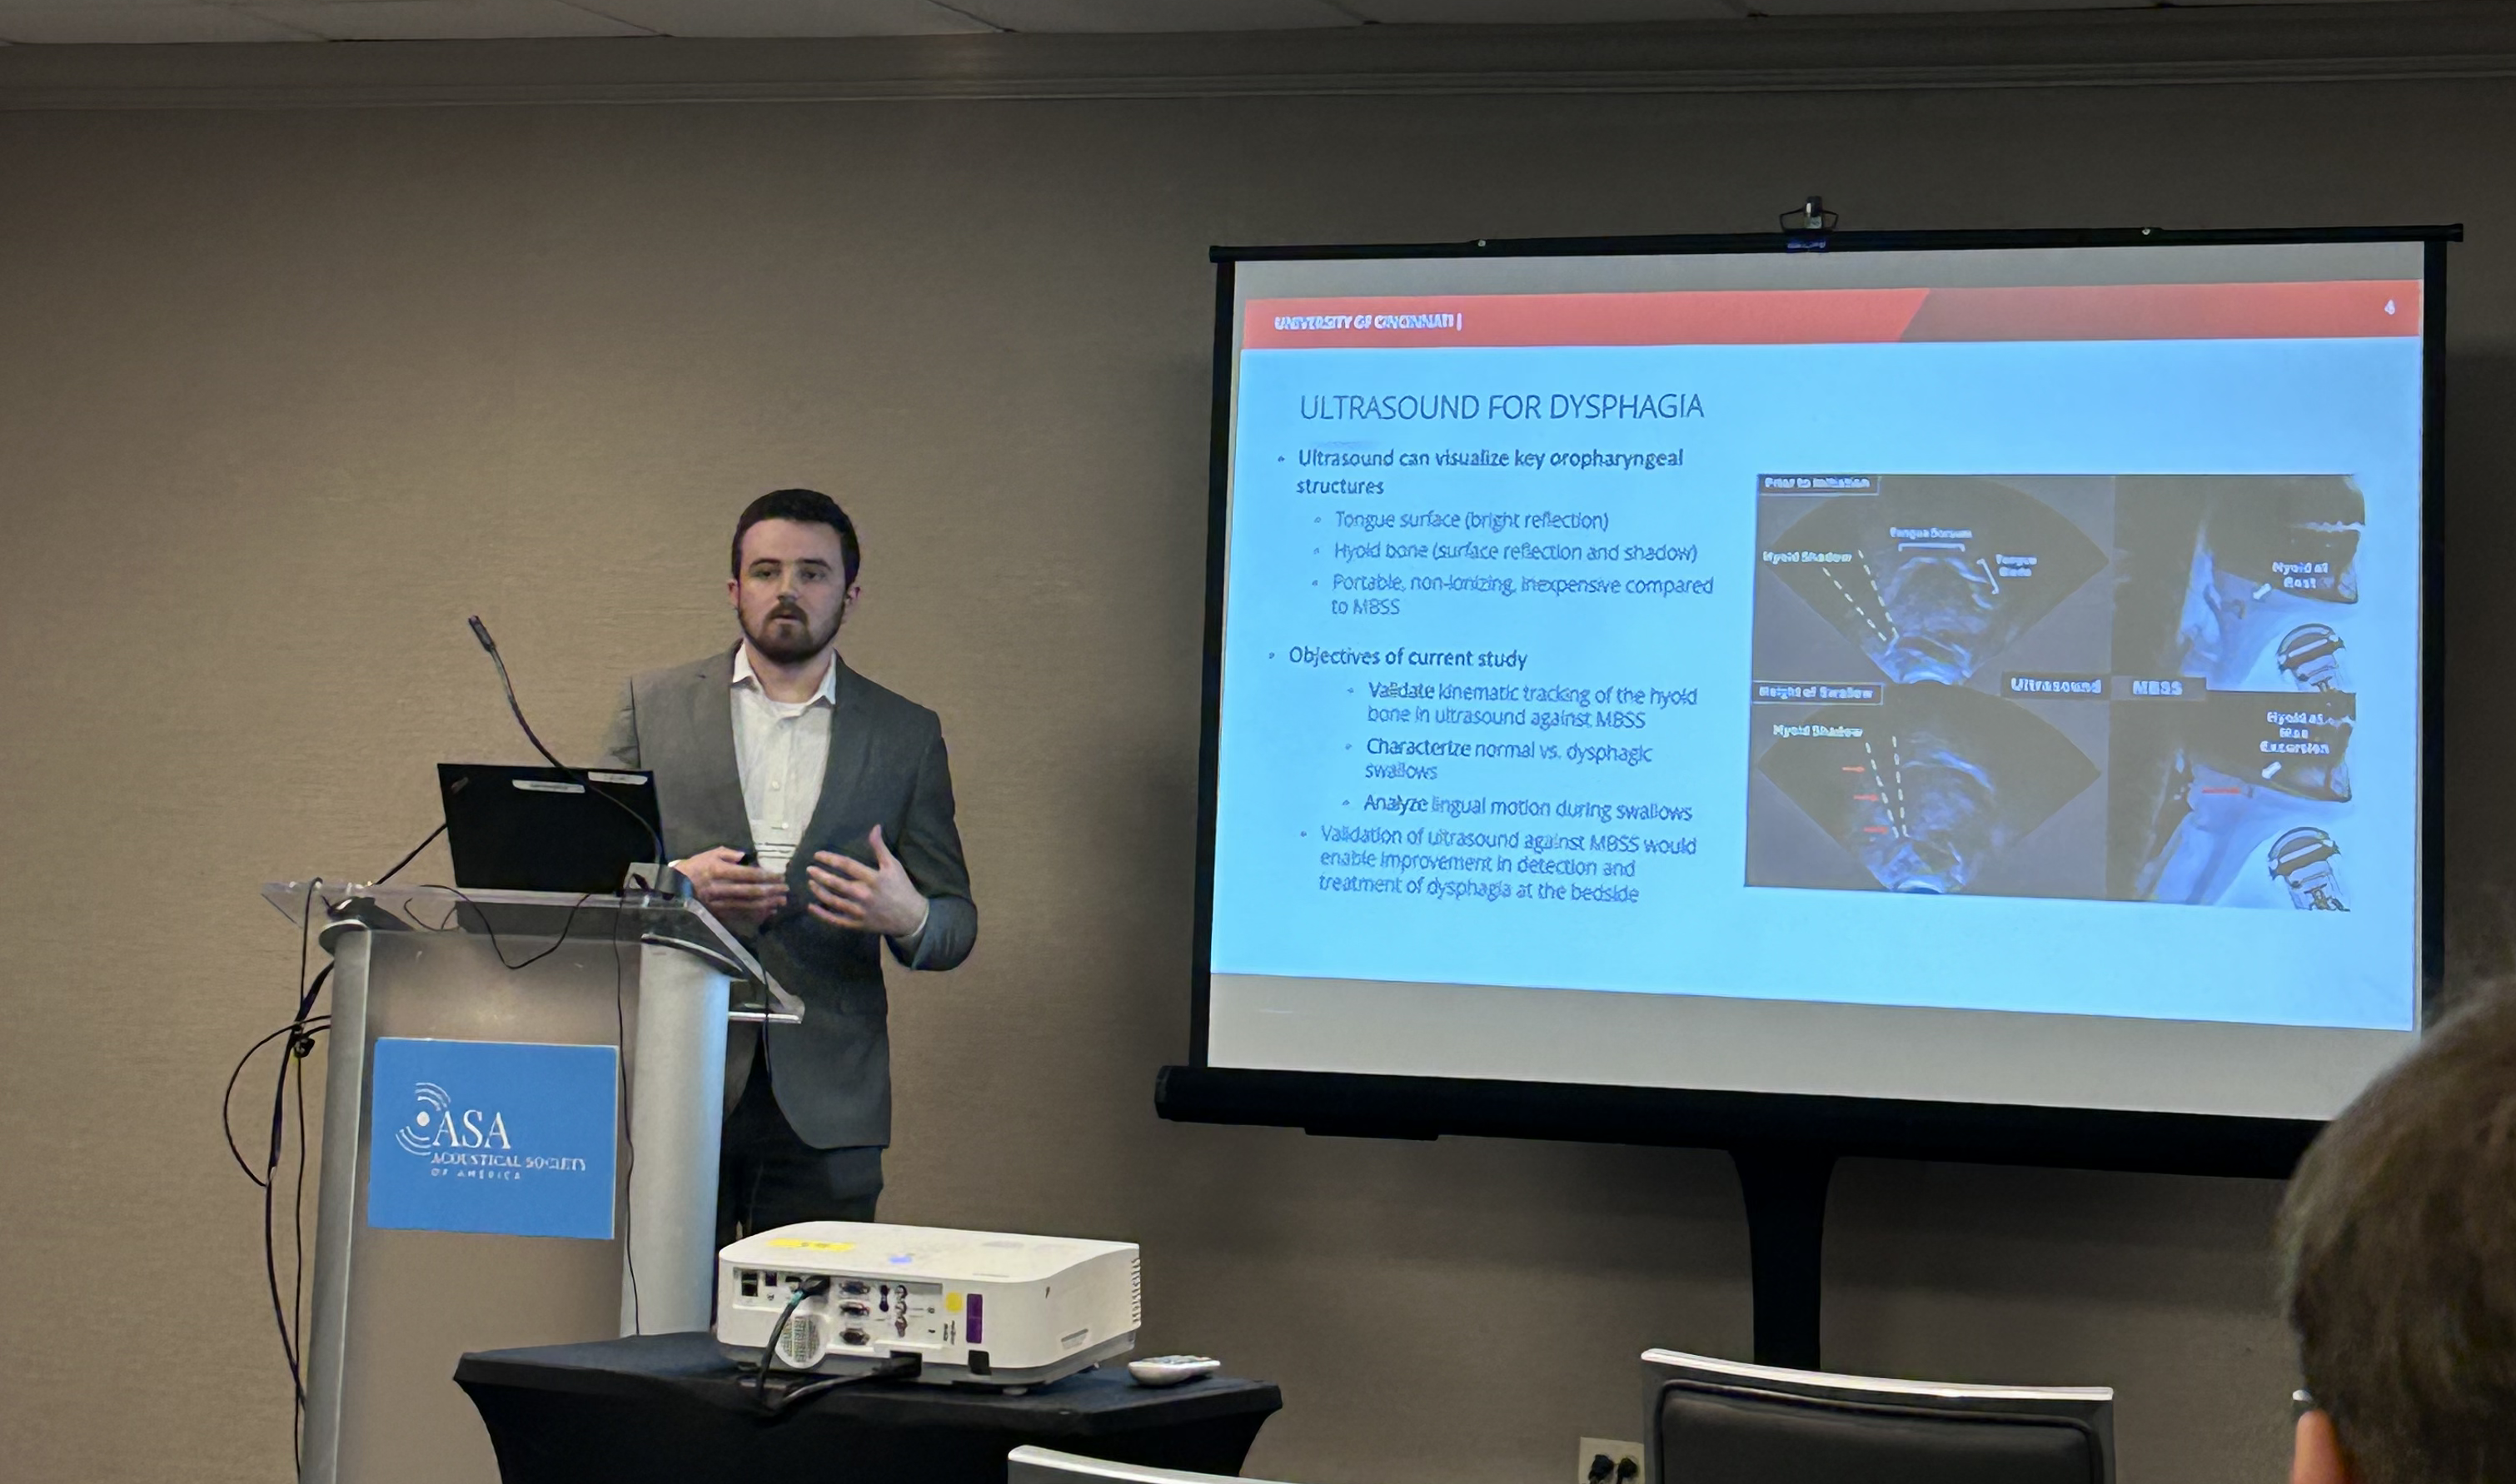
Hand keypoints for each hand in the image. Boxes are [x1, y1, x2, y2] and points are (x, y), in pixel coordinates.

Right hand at [674, 846, 786, 929]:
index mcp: (719, 871)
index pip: (748, 874)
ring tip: (781, 901)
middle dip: (771, 891)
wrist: (675, 887)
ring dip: (767, 904)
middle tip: (785, 889)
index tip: (780, 876)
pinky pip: (741, 914)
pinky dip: (756, 913)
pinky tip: (768, 911)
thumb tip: (745, 856)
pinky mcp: (718, 913)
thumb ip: (729, 854)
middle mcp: (720, 888)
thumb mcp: (710, 854)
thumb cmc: (695, 867)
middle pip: (751, 891)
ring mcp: (719, 903)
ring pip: (748, 905)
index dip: (766, 876)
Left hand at [807, 825, 929, 938]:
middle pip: (836, 883)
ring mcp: (860, 911)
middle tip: (809, 869)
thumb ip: (881, 847)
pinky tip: (812, 906)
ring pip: (833, 901)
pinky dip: (822, 914)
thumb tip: (875, 827)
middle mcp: (864, 895)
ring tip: (810, 883)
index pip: (846, 865)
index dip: (830, 859)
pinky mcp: (858, 924)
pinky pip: (836, 920)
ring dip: (819, 891)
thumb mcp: (894, 866)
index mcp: (873, 879)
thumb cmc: (902, 888)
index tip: (817, 855)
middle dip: (820, 875)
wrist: (912, 917)